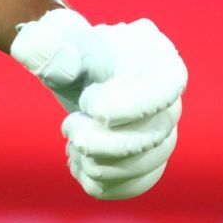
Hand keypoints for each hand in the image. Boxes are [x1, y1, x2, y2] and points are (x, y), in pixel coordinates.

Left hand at [10, 8, 185, 199]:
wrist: (71, 70)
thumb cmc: (66, 49)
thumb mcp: (54, 38)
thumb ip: (53, 43)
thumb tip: (65, 65)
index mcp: (156, 53)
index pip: (167, 86)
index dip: (131, 105)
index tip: (90, 107)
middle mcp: (168, 92)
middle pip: (160, 131)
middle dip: (110, 144)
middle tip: (71, 131)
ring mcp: (162, 126)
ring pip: (154, 160)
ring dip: (106, 166)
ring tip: (74, 148)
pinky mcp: (149, 154)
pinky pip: (142, 181)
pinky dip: (108, 184)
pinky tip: (81, 168)